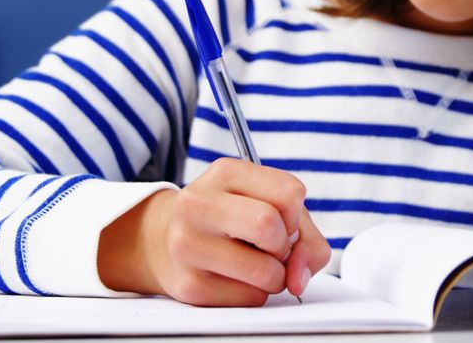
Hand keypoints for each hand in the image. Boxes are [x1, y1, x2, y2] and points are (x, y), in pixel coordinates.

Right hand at [98, 158, 331, 305]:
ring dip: (275, 276)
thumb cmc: (233, 220)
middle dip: (284, 245)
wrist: (165, 241)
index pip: (290, 193)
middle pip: (268, 225)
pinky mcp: (189, 286)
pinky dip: (256, 293)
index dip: (295, 215)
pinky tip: (236, 278)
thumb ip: (307, 238)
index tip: (280, 219)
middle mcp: (198, 204)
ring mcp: (188, 245)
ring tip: (256, 263)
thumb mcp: (270, 207)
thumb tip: (298, 278)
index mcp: (225, 173)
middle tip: (270, 246)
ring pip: (265, 271)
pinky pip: (250, 299)